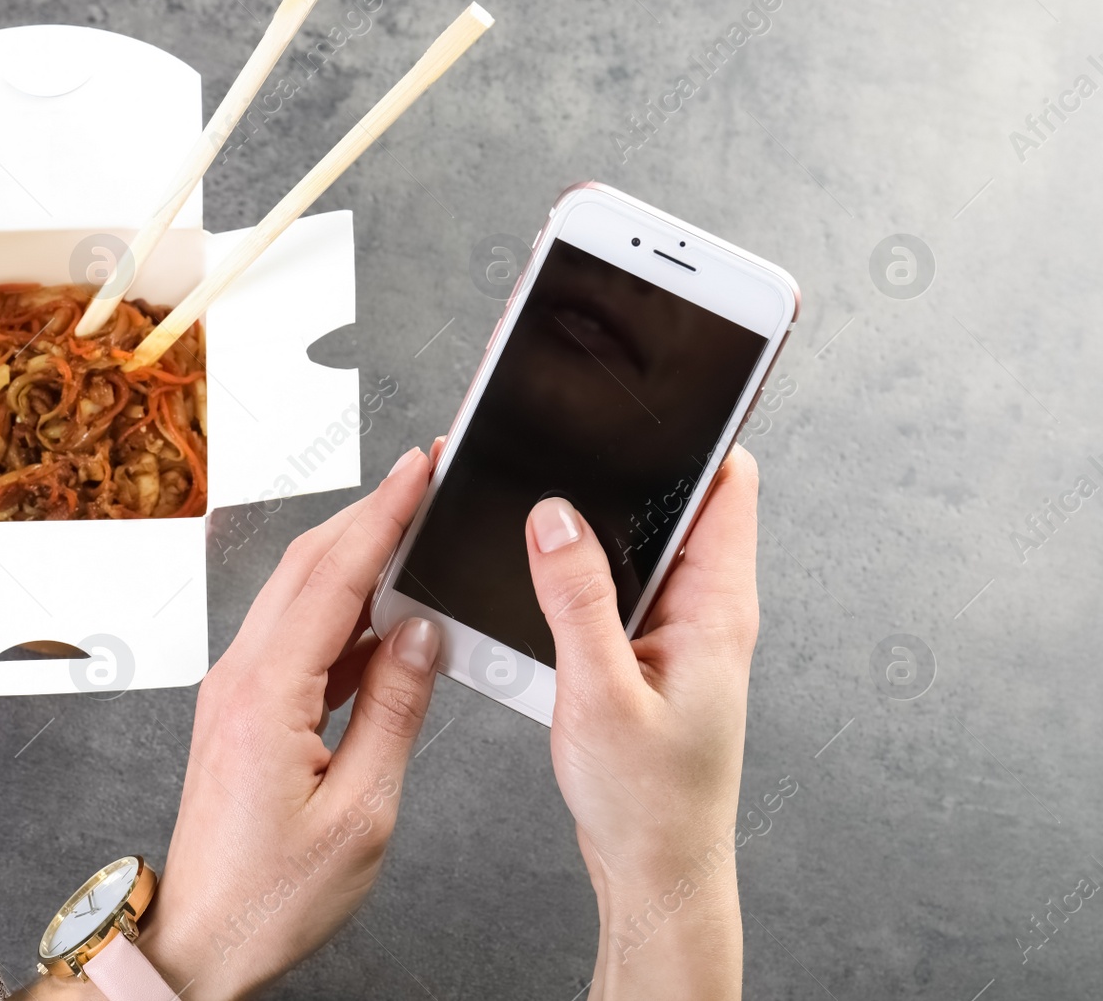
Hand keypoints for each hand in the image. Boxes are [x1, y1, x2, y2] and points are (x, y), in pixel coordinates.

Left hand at [136, 446, 442, 999]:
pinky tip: (385, 619)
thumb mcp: (361, 811)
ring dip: (356, 559)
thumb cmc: (271, 895)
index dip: (383, 513)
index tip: (419, 467)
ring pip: (299, 596)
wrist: (202, 939)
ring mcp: (235, 690)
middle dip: (370, 514)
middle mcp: (239, 678)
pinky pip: (296, 637)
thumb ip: (395, 711)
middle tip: (424, 480)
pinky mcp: (242, 708)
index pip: (334, 576)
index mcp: (266, 695)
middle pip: (308, 566)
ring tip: (415, 539)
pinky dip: (344, 614)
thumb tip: (422, 635)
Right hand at [526, 445, 760, 999]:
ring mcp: (677, 628)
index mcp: (718, 607)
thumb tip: (554, 515)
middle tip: (564, 439)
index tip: (648, 393)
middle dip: (622, 467)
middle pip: (676, 502)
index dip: (695, 430)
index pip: (728, 483)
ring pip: (639, 543)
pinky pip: (614, 584)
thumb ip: (576, 598)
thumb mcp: (601, 692)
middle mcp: (706, 608)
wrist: (654, 871)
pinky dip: (577, 569)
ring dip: (592, 523)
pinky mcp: (646, 649)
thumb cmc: (648, 802)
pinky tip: (535, 574)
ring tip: (539, 505)